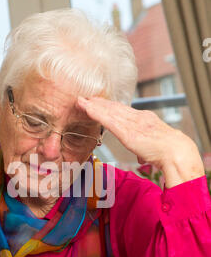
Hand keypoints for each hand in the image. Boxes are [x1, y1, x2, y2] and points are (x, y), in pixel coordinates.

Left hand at [77, 97, 204, 187]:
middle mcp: (137, 118)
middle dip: (100, 103)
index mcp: (145, 120)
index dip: (111, 108)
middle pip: (115, 108)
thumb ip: (145, 151)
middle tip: (87, 98)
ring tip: (81, 101)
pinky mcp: (126, 130)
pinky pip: (107, 119)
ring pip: (109, 111)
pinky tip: (86, 108)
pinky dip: (95, 112)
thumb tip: (141, 158)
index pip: (124, 112)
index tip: (102, 104)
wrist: (176, 151)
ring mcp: (131, 123)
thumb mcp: (153, 149)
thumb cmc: (168, 153)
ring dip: (93, 106)